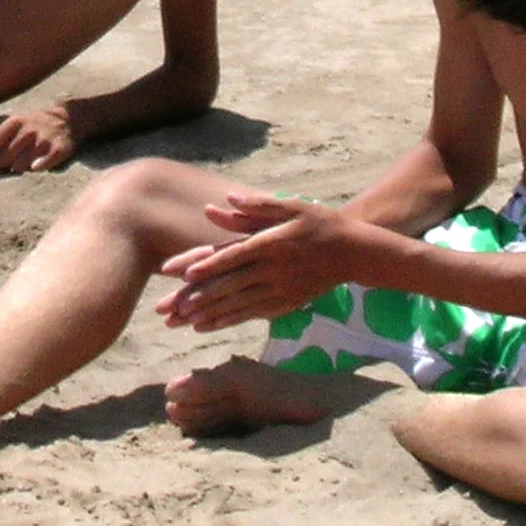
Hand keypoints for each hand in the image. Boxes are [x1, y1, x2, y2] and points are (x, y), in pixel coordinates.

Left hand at [0, 106, 76, 175]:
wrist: (68, 117)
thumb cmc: (34, 125)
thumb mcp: (14, 127)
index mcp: (14, 123)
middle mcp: (27, 130)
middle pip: (3, 159)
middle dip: (3, 166)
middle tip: (11, 163)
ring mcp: (43, 140)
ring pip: (19, 167)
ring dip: (19, 169)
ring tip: (26, 163)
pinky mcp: (59, 150)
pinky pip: (41, 167)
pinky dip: (37, 169)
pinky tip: (38, 166)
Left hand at [152, 193, 364, 332]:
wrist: (353, 252)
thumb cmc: (318, 223)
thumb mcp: (292, 206)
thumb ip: (258, 206)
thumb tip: (226, 199)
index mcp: (271, 243)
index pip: (234, 255)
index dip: (209, 264)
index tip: (186, 274)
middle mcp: (273, 269)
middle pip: (230, 284)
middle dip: (199, 297)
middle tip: (172, 307)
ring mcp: (280, 290)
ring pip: (238, 304)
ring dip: (209, 313)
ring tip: (182, 321)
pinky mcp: (285, 303)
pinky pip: (252, 314)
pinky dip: (228, 320)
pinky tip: (208, 326)